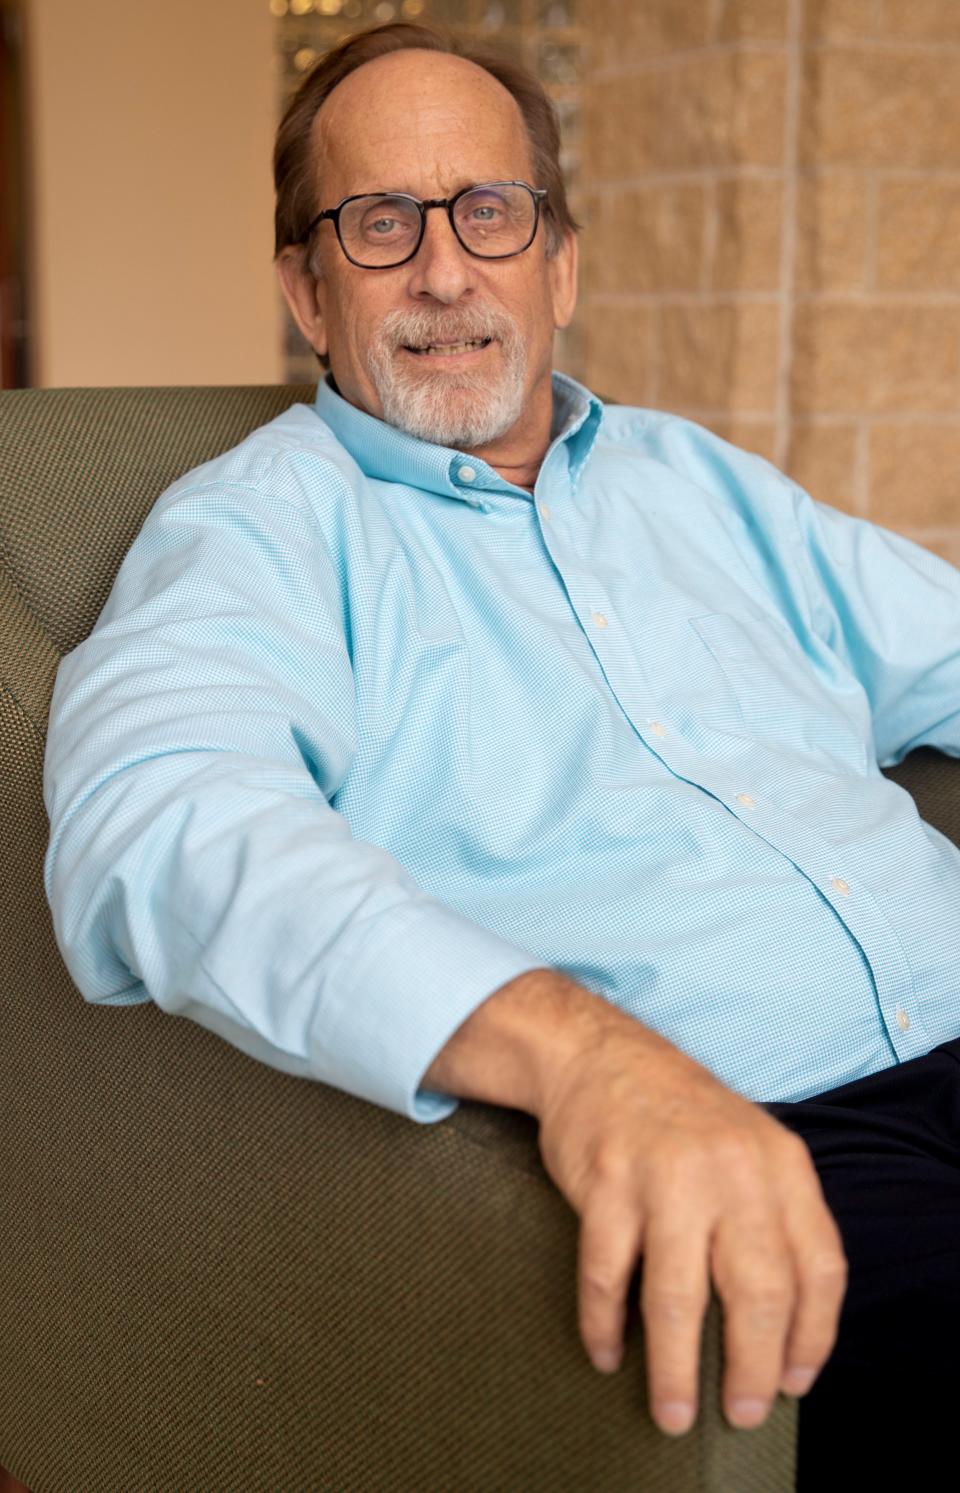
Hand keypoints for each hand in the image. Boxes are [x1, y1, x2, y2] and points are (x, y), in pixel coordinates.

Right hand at [534, 1012, 847, 1434]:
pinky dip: (604, 1324)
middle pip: (757, 1291)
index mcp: (780, 1162)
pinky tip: (606, 1352)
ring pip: (677, 1298)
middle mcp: (730, 1168)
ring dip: (676, 1369)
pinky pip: (605, 1274)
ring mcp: (665, 1176)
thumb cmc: (680, 1116)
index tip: (794, 1382)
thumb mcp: (750, 1147)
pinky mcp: (606, 1183)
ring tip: (673, 1413)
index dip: (813, 1335)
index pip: (819, 1266)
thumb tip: (784, 1329)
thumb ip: (774, 1218)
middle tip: (741, 1412)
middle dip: (752, 1368)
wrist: (599, 1054)